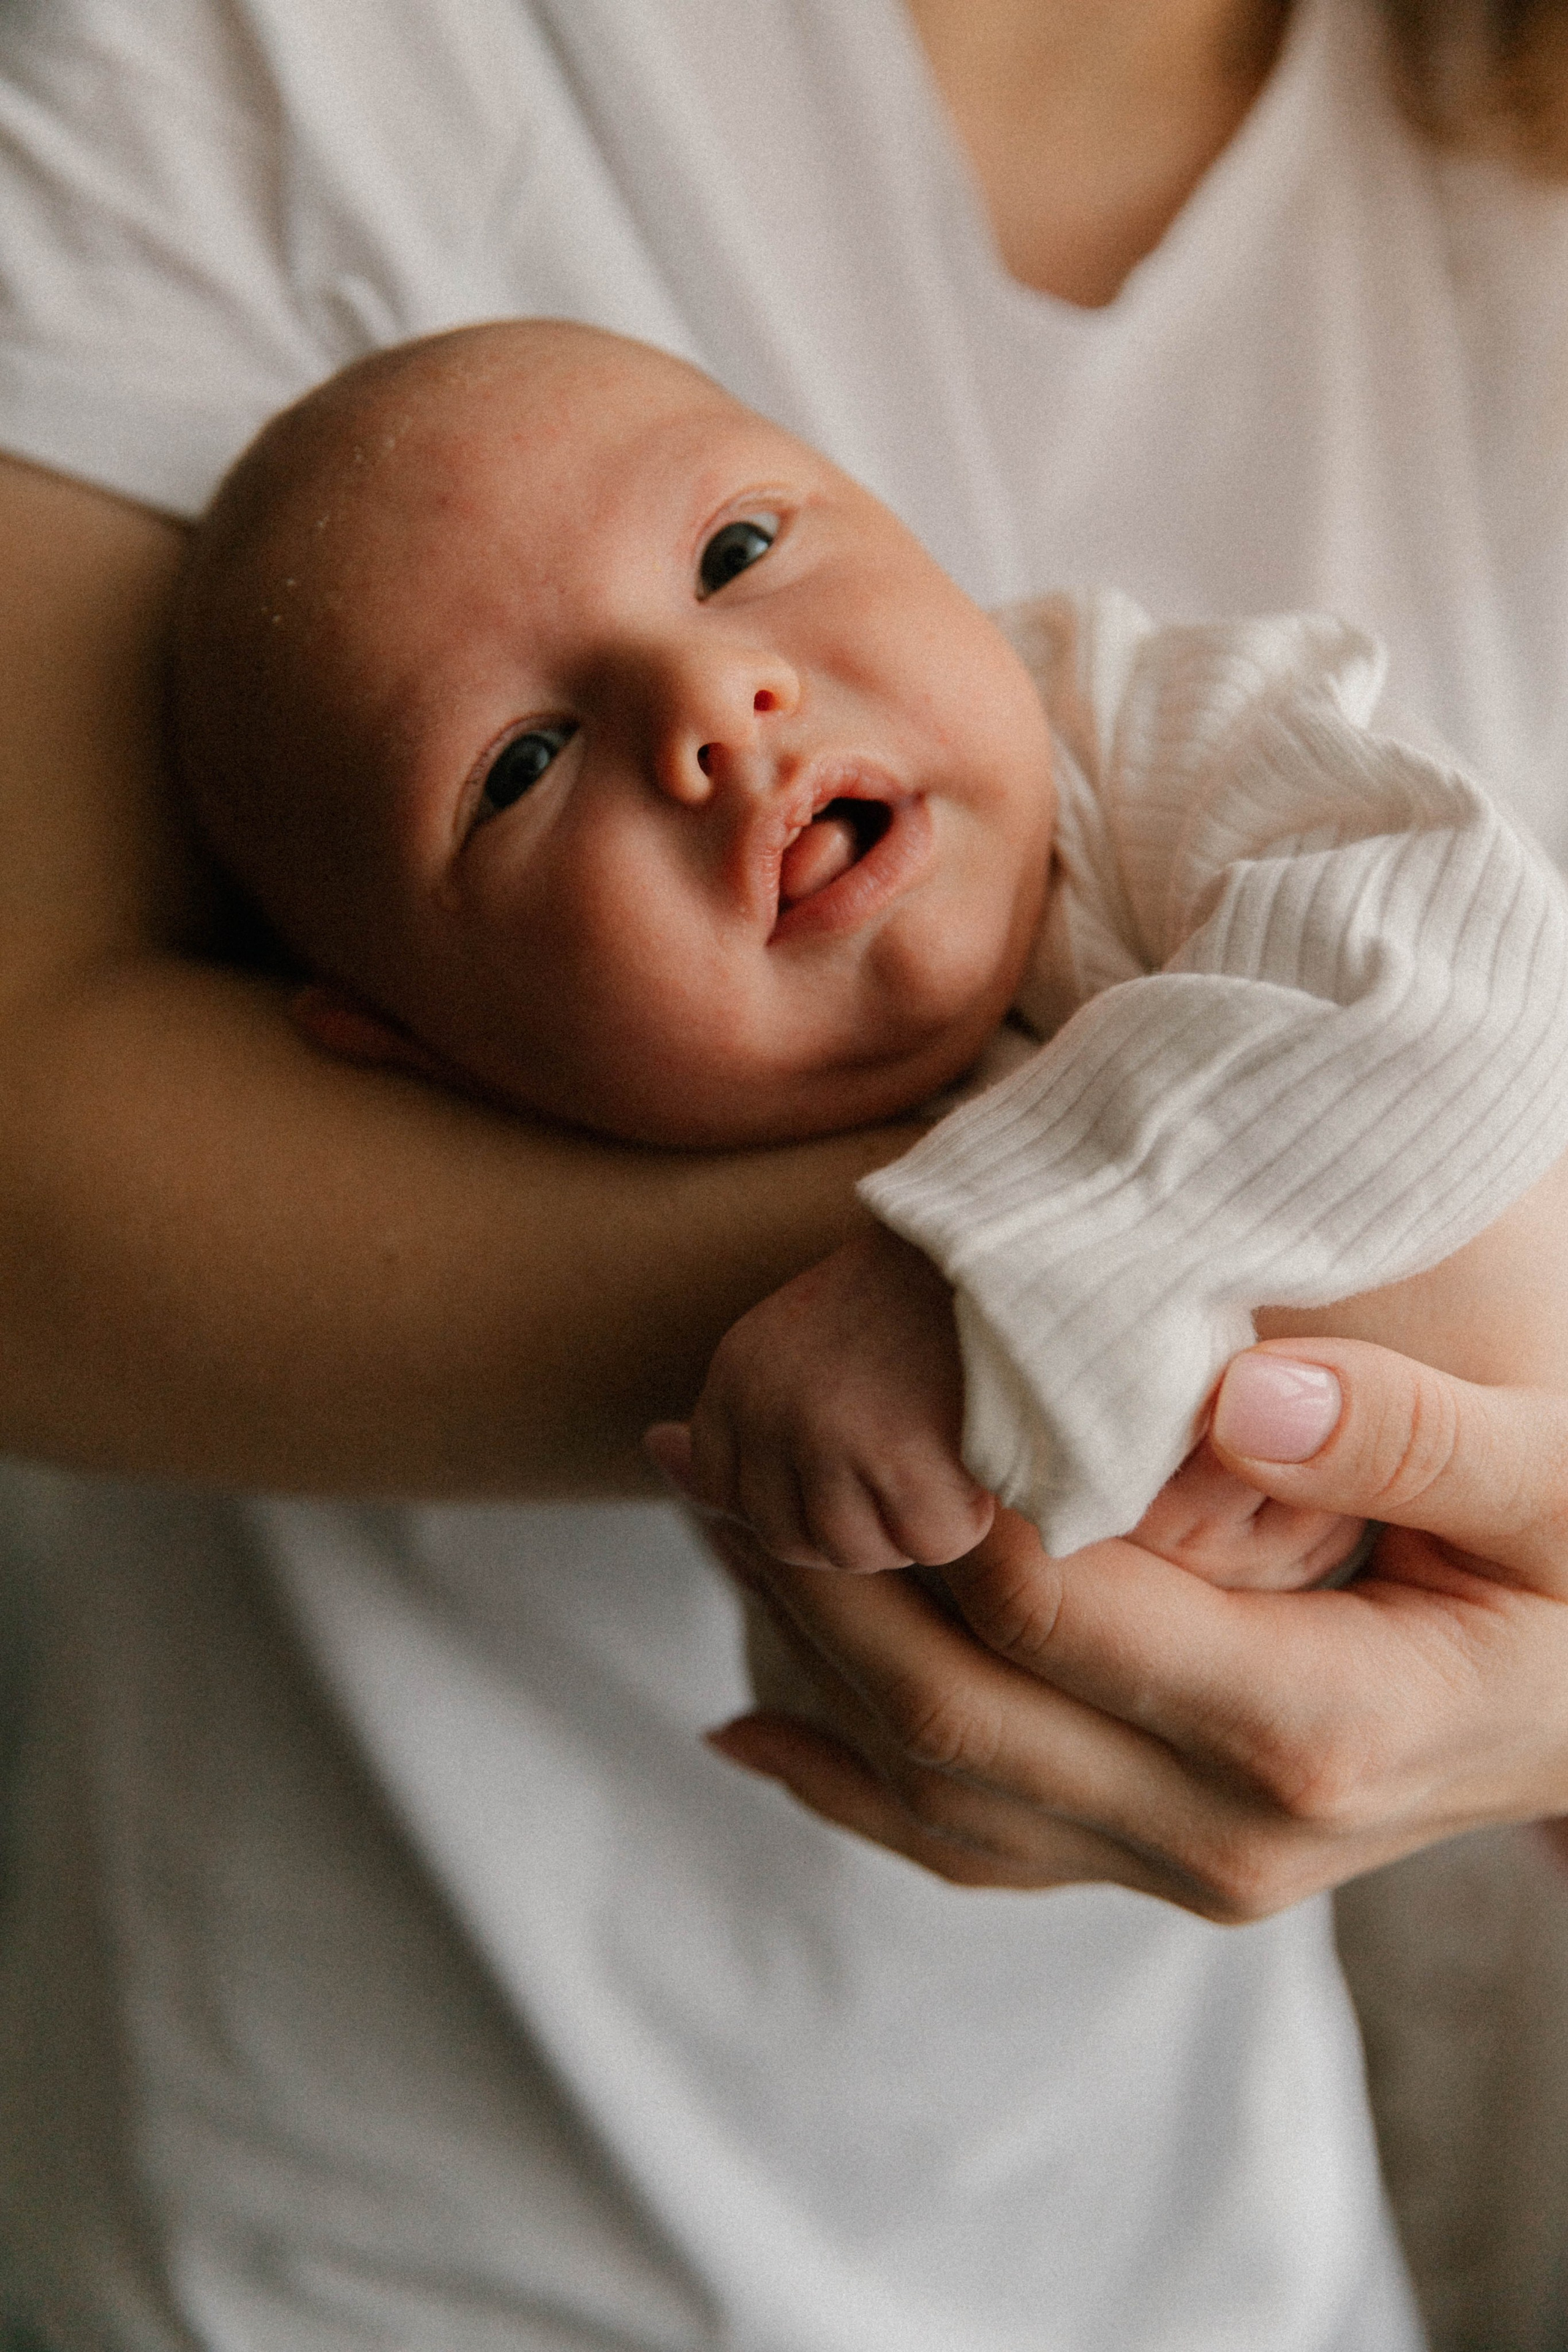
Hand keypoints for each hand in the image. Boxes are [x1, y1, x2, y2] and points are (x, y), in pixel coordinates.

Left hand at [650, 1224, 994, 1571]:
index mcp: (735, 1373)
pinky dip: (964, 1517)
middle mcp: (763, 1405)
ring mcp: (823, 1433)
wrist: (996, 1239)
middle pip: (789, 1540)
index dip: (799, 1500)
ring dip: (909, 1526)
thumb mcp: (806, 1337)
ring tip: (946, 1457)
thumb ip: (746, 1408)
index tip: (858, 1467)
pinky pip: (927, 1542)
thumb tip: (653, 1450)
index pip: (726, 1496)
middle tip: (915, 1465)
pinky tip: (978, 1461)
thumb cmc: (917, 1294)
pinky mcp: (895, 1455)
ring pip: (853, 1551)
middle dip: (857, 1524)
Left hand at [703, 1339, 1567, 1913]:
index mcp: (1315, 1730)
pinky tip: (750, 1724)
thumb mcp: (1555, 1488)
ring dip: (803, 1655)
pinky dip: (849, 1791)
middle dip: (815, 1575)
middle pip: (959, 1713)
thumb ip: (1409, 1441)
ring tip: (702, 1516)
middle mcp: (1232, 1836)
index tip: (834, 1397)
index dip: (930, 1511)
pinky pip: (973, 1849)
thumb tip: (1239, 1392)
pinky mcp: (1163, 1860)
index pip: (1059, 1617)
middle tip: (700, 1443)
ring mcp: (1189, 1866)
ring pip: (939, 1793)